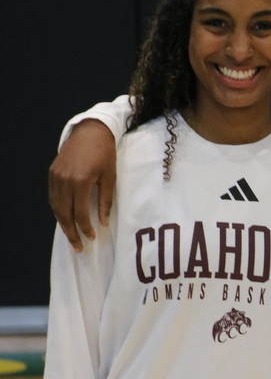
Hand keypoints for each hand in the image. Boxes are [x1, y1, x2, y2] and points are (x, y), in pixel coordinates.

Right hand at [48, 119, 116, 251]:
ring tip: (71, 237)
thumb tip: (103, 223)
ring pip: (56, 207)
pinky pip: (53, 197)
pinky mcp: (52, 172)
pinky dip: (58, 210)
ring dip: (63, 224)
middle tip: (78, 248)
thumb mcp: (110, 177)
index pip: (80, 213)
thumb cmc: (105, 153)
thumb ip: (106, 201)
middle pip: (64, 214)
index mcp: (80, 182)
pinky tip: (65, 219)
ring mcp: (55, 176)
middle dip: (71, 232)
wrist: (90, 130)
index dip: (85, 228)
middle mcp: (64, 180)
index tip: (91, 239)